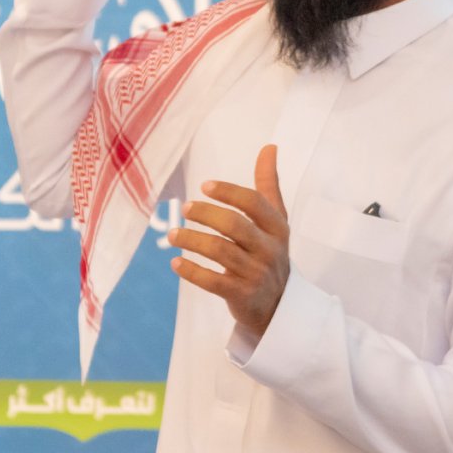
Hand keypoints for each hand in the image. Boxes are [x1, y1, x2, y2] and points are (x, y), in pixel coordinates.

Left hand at [167, 144, 289, 336]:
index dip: (229, 192)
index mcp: (277, 227)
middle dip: (207, 214)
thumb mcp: (275, 219)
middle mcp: (269, 249)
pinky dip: (192, 272)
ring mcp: (256, 274)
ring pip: (221, 252)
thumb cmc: (270, 251)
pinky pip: (213, 282)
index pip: (254, 203)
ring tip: (173, 234)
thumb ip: (268, 184)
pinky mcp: (242, 295)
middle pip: (235, 226)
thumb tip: (269, 148)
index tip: (204, 186)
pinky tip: (176, 263)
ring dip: (192, 240)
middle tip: (184, 208)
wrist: (280, 304)